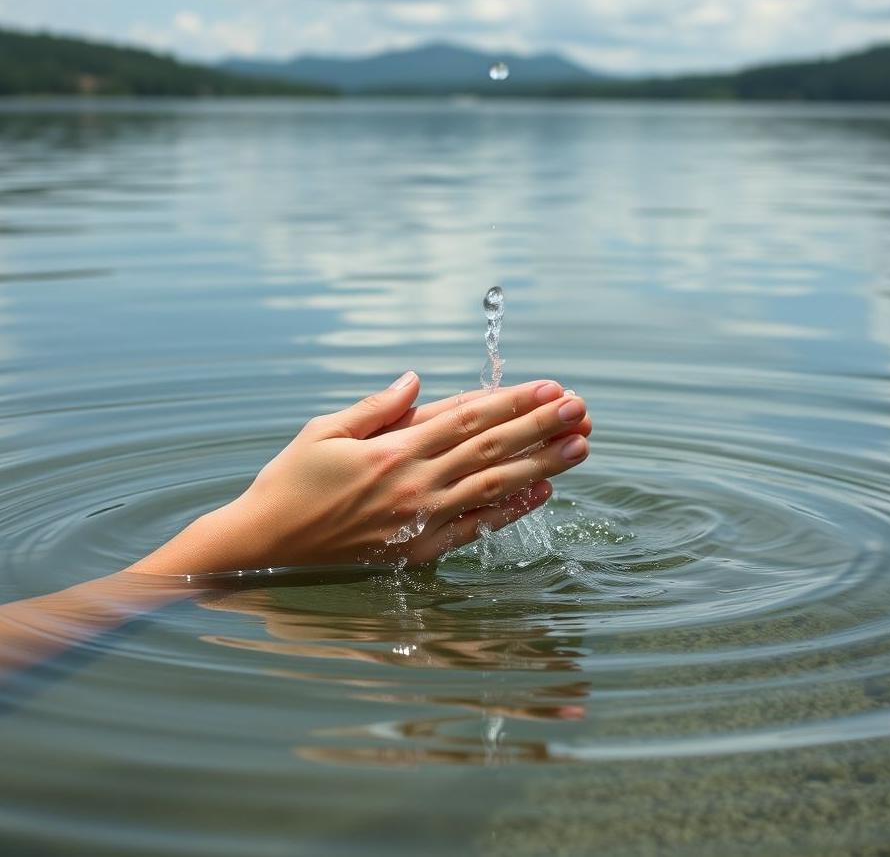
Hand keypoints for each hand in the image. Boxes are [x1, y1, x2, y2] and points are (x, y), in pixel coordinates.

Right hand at [131, 372, 589, 573]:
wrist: (264, 550)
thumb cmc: (288, 484)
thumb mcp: (323, 431)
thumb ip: (377, 407)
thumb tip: (416, 381)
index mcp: (393, 447)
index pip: (468, 417)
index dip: (513, 400)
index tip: (550, 388)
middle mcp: (415, 481)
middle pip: (492, 448)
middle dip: (541, 426)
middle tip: (582, 411)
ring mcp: (421, 518)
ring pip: (494, 486)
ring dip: (541, 465)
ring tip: (579, 447)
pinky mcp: (418, 551)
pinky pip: (474, 528)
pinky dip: (511, 510)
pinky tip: (542, 494)